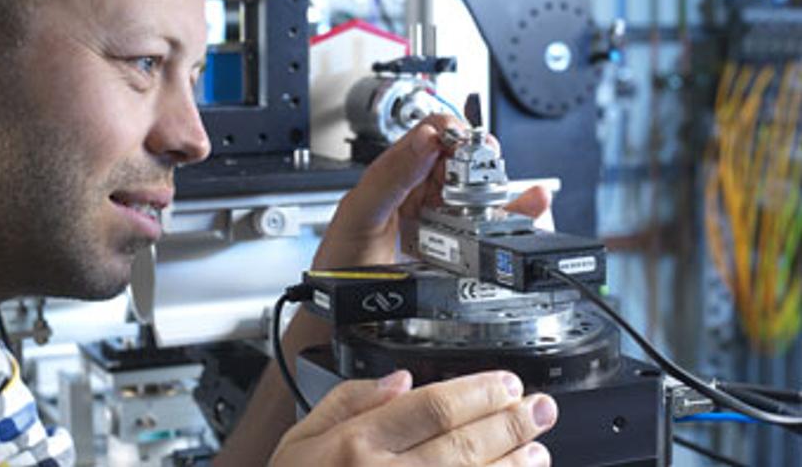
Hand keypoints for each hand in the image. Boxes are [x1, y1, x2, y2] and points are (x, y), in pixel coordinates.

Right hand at [269, 370, 556, 466]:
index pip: (433, 407)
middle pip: (463, 444)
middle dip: (510, 423)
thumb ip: (348, 400)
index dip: (478, 392)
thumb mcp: (297, 441)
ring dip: (511, 466)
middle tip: (540, 409)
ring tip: (538, 451)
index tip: (506, 384)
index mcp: (355, 445)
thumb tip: (399, 379)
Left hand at [313, 115, 550, 269]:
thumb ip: (389, 175)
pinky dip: (515, 215)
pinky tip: (530, 206)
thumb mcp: (358, 213)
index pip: (434, 132)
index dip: (454, 133)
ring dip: (502, 188)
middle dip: (482, 164)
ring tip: (511, 194)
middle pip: (465, 161)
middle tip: (482, 179)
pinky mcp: (458, 248)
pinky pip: (490, 226)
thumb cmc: (338, 262)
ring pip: (481, 193)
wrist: (341, 315)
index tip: (464, 149)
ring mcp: (441, 219)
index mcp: (395, 172)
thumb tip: (427, 138)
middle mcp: (421, 191)